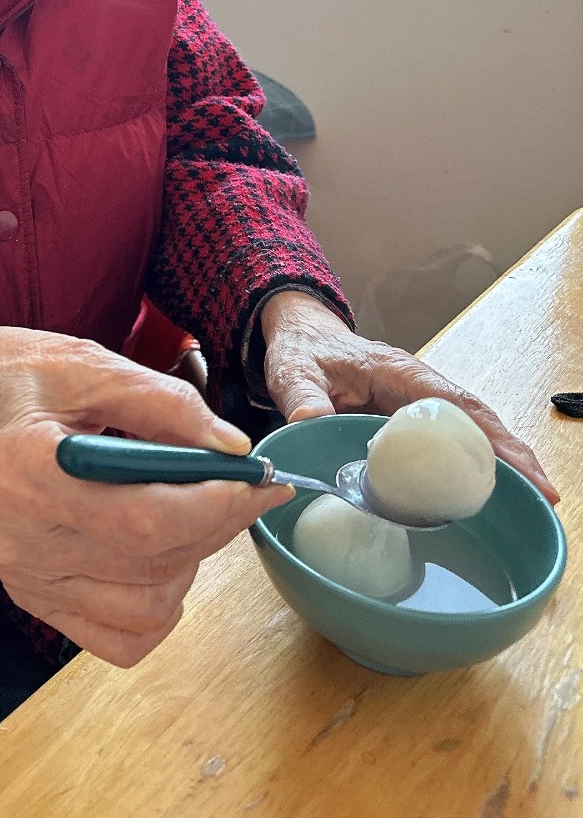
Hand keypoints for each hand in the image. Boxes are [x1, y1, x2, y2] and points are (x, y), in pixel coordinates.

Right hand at [0, 320, 293, 667]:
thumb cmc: (17, 375)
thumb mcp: (89, 363)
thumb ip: (164, 403)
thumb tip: (235, 449)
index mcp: (25, 469)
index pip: (143, 517)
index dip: (216, 506)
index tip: (263, 480)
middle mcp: (19, 538)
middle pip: (152, 562)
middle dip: (217, 524)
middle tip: (240, 484)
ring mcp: (23, 577)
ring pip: (147, 610)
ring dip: (190, 562)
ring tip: (185, 508)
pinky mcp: (33, 598)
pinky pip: (120, 637)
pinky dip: (157, 604)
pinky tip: (155, 551)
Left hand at [259, 291, 558, 503]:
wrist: (299, 336)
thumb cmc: (302, 349)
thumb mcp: (293, 369)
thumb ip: (301, 394)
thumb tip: (309, 421)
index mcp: (399, 372)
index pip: (457, 405)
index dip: (493, 437)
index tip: (524, 468)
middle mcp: (418, 387)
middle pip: (477, 421)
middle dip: (513, 456)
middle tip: (544, 496)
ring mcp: (415, 404)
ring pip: (468, 433)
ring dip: (500, 463)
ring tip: (532, 502)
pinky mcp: (408, 420)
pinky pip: (447, 443)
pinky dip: (471, 466)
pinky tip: (483, 495)